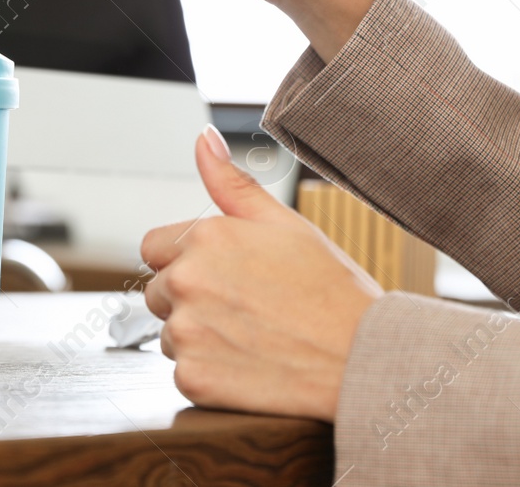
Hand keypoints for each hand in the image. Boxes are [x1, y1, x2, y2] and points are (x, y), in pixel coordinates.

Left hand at [141, 127, 382, 422]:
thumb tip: (204, 140)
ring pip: (168, 334)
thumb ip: (232, 183)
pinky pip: (183, 373)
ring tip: (252, 336)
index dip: (187, 260)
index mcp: (205, 238)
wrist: (365, 360)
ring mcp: (187, 332)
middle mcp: (187, 282)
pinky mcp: (194, 378)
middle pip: (159, 291)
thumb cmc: (333, 292)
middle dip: (190, 298)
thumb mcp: (286, 224)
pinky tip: (249, 364)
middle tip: (245, 308)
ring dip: (198, 336)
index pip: (154, 248)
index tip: (224, 275)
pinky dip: (209, 372)